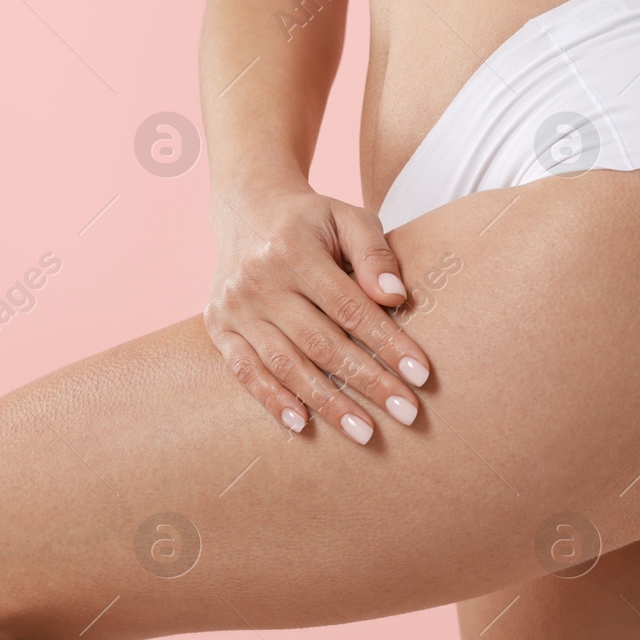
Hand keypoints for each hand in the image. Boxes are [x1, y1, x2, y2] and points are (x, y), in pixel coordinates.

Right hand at [204, 179, 431, 443]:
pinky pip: (244, 371)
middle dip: (368, 382)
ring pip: (285, 364)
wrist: (246, 208)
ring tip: (365, 431)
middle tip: (407, 413)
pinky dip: (272, 400)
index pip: (350, 307)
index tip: (420, 375)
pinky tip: (301, 424)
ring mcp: (234, 306)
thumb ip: (374, 252)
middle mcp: (258, 280)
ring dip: (327, 403)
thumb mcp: (347, 217)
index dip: (387, 344)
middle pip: (321, 343)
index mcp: (293, 249)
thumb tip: (395, 296)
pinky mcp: (218, 326)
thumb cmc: (310, 221)